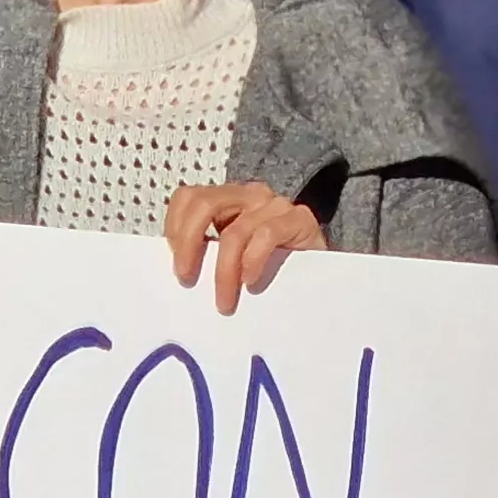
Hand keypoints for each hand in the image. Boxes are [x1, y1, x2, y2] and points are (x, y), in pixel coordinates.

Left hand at [165, 183, 325, 313]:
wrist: (322, 273)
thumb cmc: (271, 267)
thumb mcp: (232, 255)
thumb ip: (207, 252)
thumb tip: (176, 272)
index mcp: (227, 199)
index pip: (189, 197)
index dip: (175, 227)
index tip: (176, 263)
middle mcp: (249, 195)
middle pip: (204, 204)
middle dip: (189, 243)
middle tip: (186, 279)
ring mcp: (274, 204)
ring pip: (235, 231)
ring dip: (224, 272)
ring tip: (224, 302)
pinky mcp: (299, 218)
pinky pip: (267, 236)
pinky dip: (253, 262)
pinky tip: (251, 282)